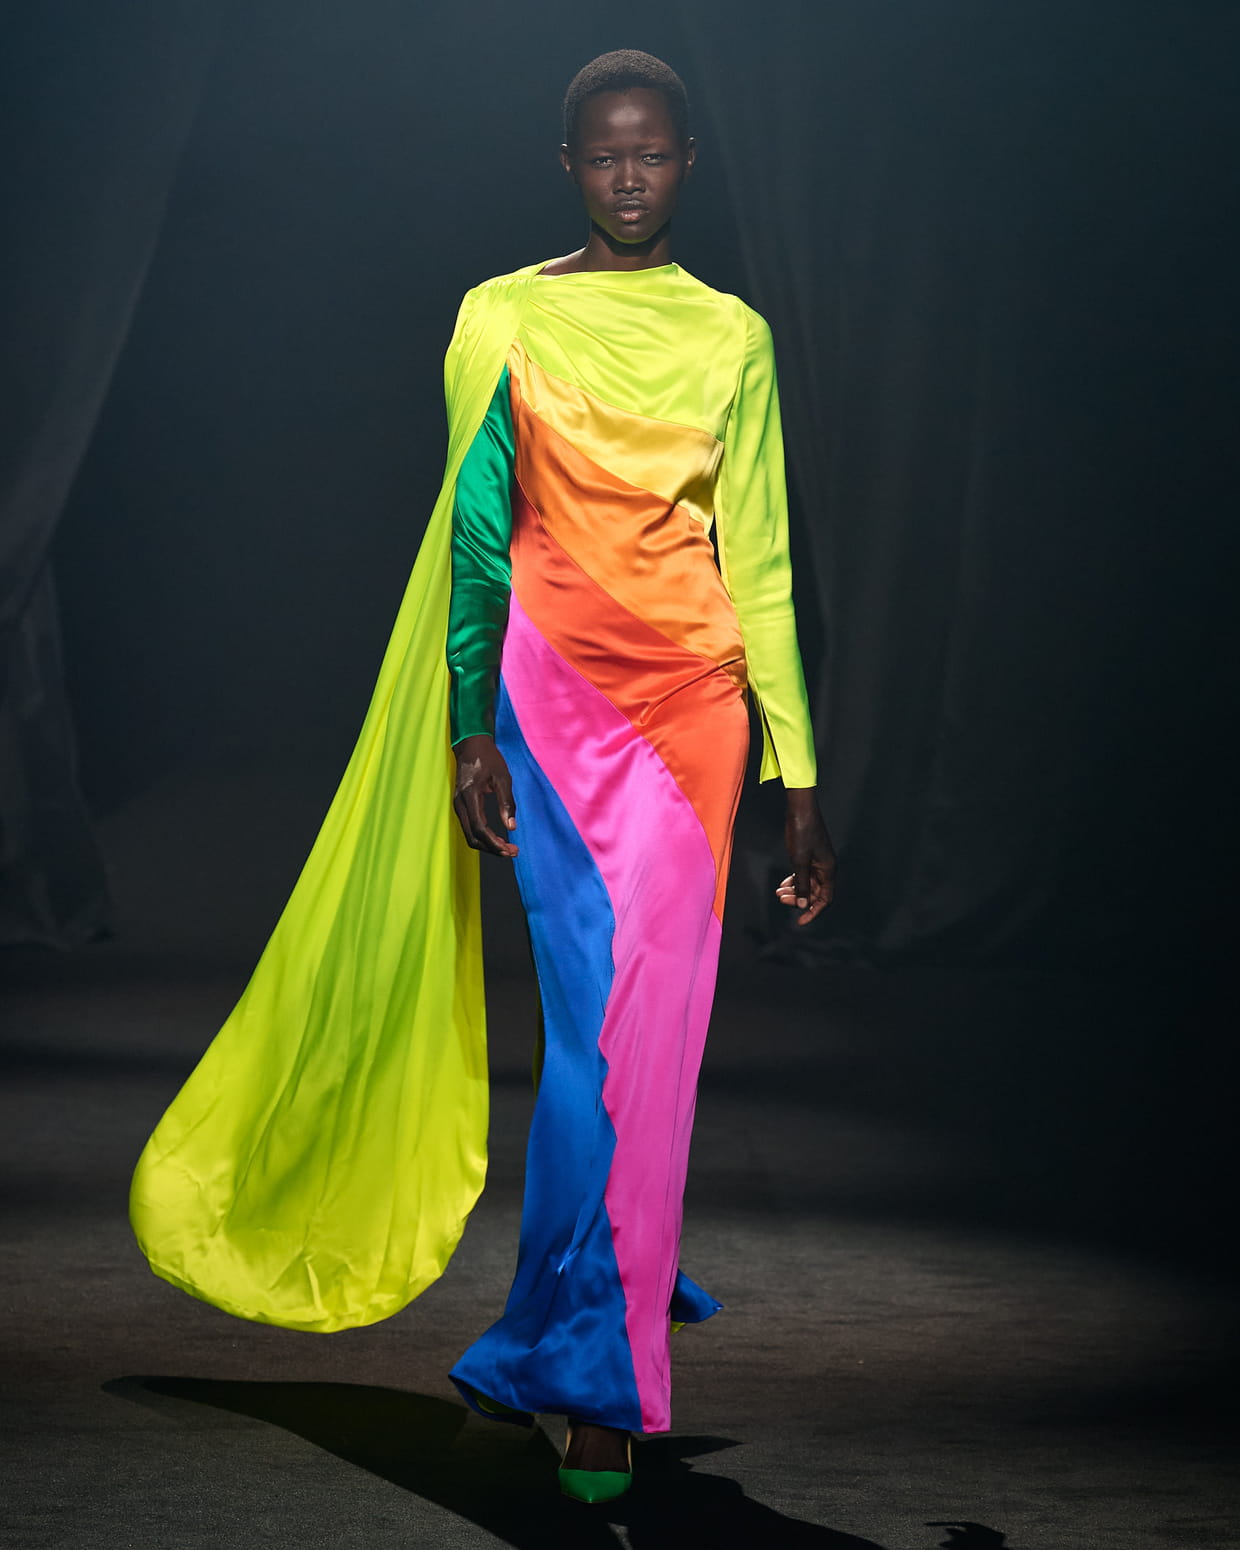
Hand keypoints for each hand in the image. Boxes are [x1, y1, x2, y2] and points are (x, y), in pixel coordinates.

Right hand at [452, 734, 517, 857]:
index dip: (495, 843)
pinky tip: (497, 838)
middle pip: (473, 837)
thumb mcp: (503, 778)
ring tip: (507, 848)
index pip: (480, 828)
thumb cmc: (488, 758)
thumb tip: (511, 827)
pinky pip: (469, 827)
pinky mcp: (461, 805)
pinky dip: (483, 836)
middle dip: (492, 848)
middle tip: (512, 852)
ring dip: (488, 844)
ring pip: (470, 835)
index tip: (511, 849)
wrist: (470, 745)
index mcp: (470, 797)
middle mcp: (460, 804)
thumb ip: (507, 803)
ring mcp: (458, 805)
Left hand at [776, 787, 835, 924]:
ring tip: (779, 892)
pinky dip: (794, 880)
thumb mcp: (799, 861)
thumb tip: (802, 905)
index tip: (801, 921)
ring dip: (794, 890)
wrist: (800, 808)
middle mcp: (825, 868)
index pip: (825, 899)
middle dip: (799, 899)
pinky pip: (803, 874)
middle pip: (815, 893)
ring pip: (807, 884)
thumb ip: (801, 884)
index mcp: (828, 870)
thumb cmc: (802, 832)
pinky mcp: (809, 856)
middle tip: (781, 899)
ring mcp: (817, 862)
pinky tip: (783, 883)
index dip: (813, 911)